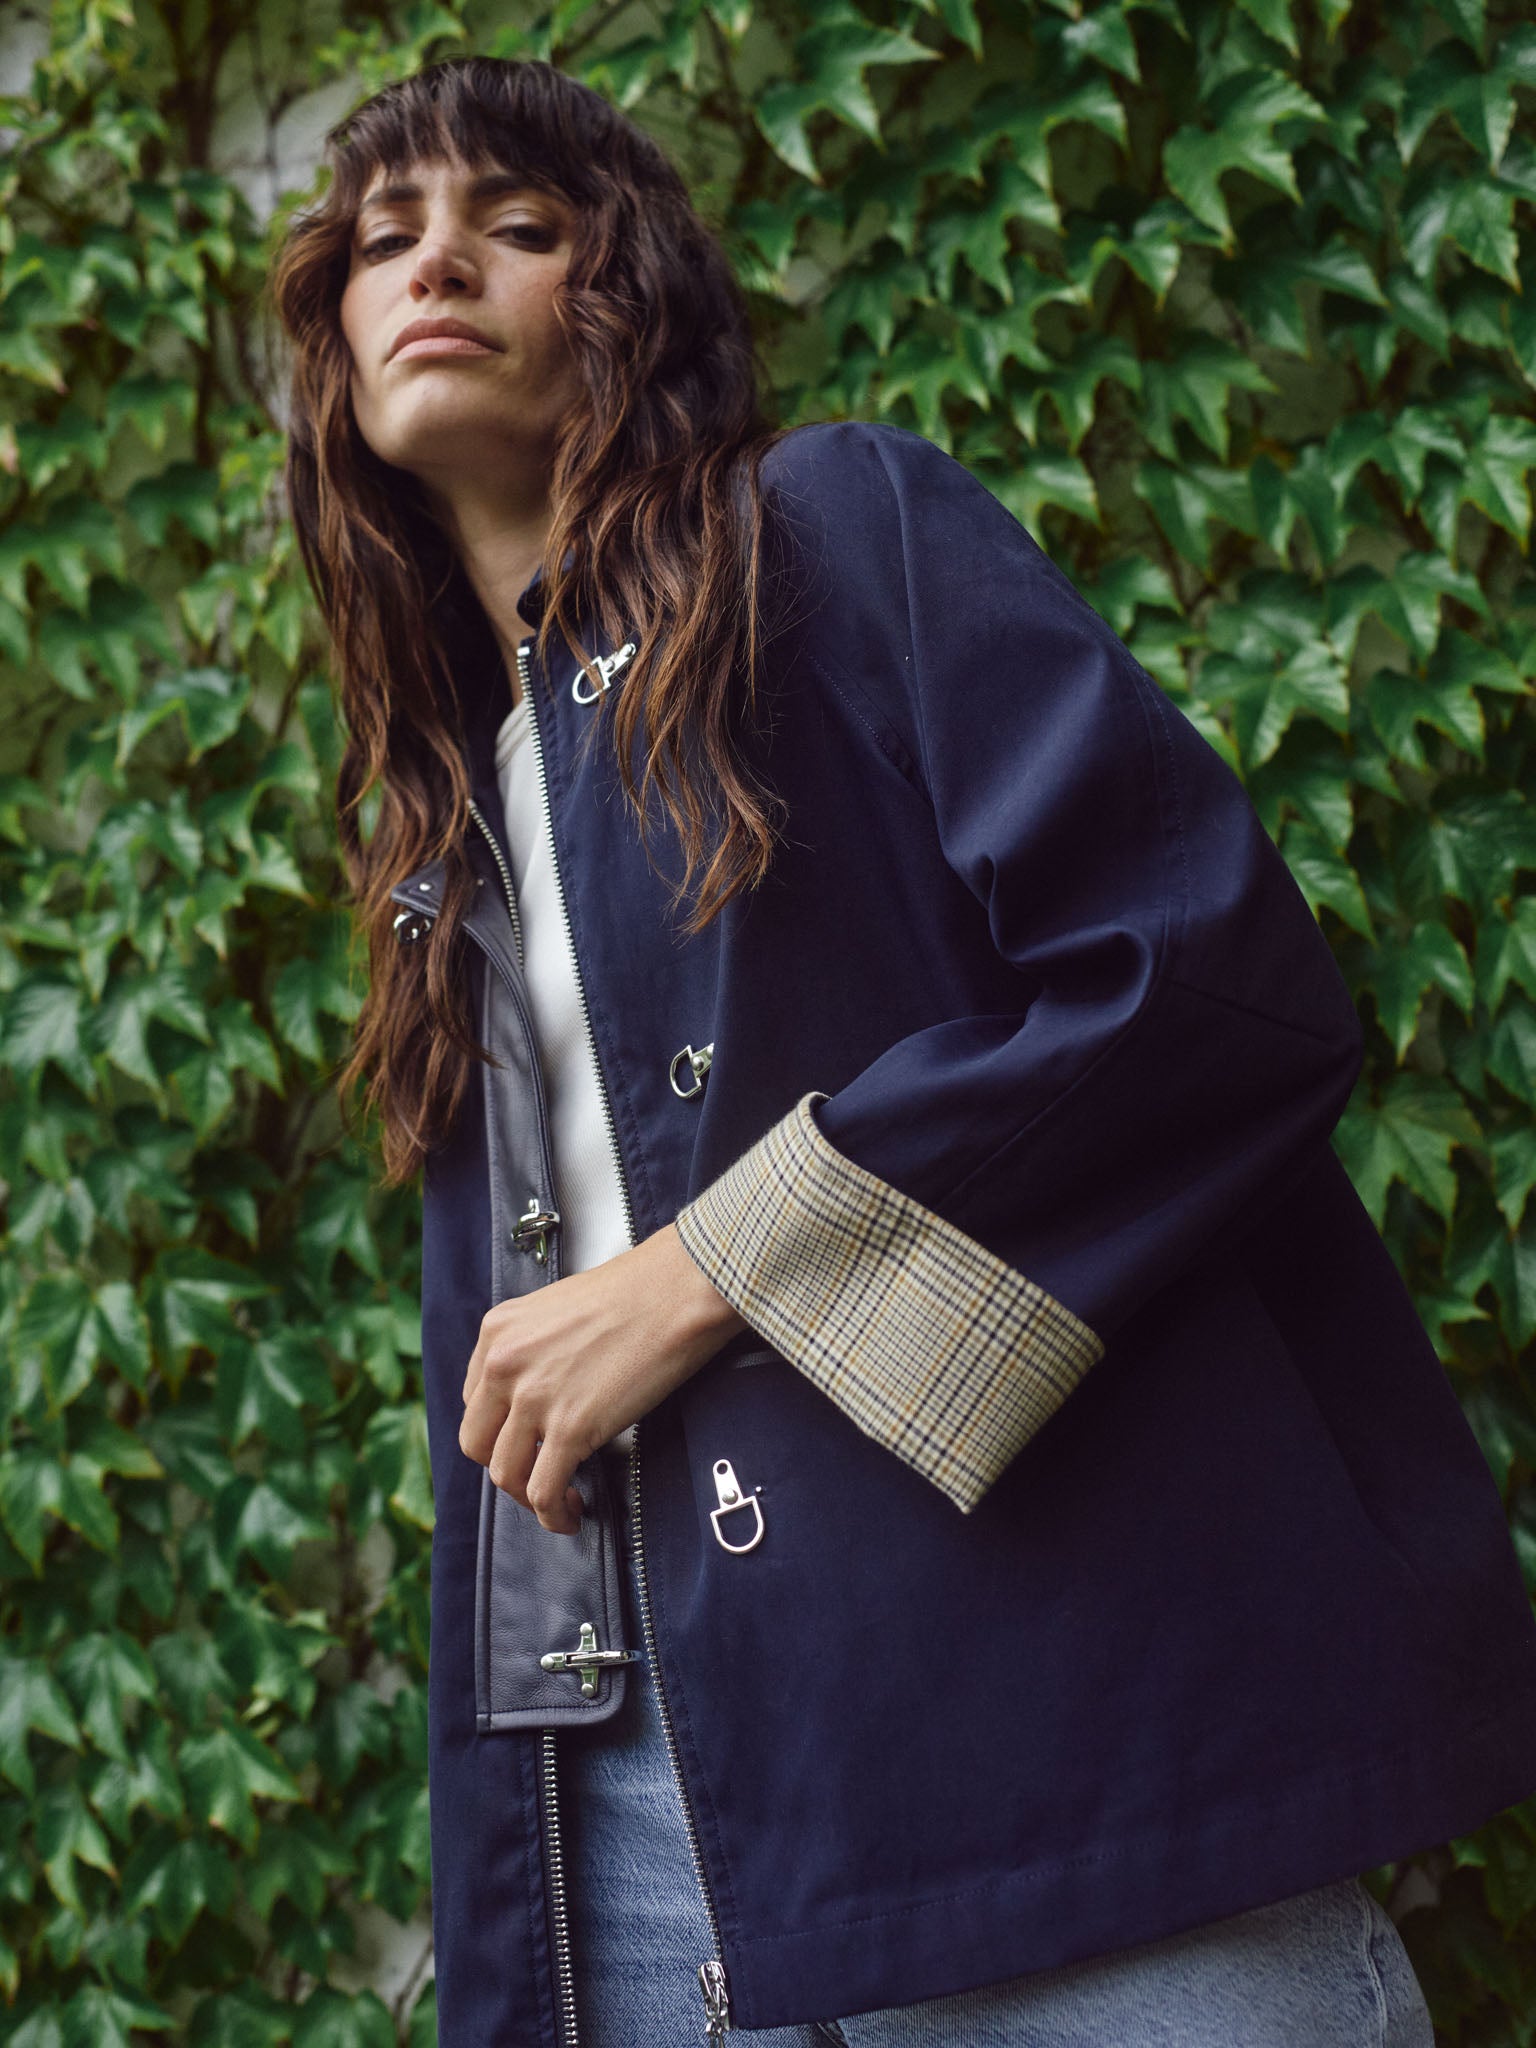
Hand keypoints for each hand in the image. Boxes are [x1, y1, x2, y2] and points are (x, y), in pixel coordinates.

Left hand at [458, 1222, 747, 1533]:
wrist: (677, 1290)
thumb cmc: (638, 1291)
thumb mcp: (559, 1308)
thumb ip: (536, 1347)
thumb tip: (544, 1389)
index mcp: (498, 1331)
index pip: (475, 1400)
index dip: (499, 1429)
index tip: (523, 1441)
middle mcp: (504, 1363)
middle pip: (477, 1442)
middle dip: (505, 1466)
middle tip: (534, 1473)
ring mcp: (534, 1398)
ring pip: (505, 1473)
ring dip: (527, 1497)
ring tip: (557, 1499)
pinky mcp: (571, 1428)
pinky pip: (543, 1491)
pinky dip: (552, 1515)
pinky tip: (570, 1513)